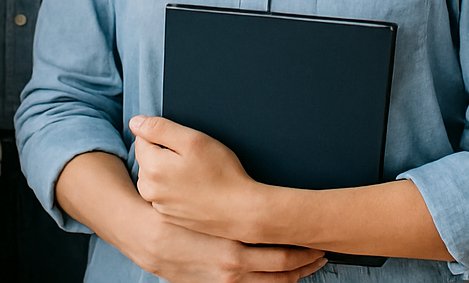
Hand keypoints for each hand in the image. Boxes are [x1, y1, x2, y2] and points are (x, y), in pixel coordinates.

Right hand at [124, 207, 326, 282]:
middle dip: (306, 262)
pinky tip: (282, 277)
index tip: (319, 238)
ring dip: (294, 277)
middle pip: (283, 271)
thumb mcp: (206, 203)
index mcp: (234, 247)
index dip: (304, 245)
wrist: (146, 237)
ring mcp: (226, 282)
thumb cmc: (177, 214)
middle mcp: (234, 268)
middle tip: (322, 253)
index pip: (282, 250)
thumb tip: (263, 195)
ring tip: (310, 266)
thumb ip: (231, 202)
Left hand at [130, 115, 262, 241]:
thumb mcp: (193, 140)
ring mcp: (158, 205)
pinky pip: (165, 193)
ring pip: (155, 175)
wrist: (240, 211)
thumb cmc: (221, 173)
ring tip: (196, 175)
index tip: (185, 144)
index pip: (142, 138)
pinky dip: (175, 188)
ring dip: (169, 170)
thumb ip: (160, 128)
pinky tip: (196, 189)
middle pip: (148, 158)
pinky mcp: (168, 216)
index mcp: (152, 167)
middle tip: (194, 159)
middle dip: (165, 153)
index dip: (165, 135)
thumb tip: (135, 122)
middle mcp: (149, 189)